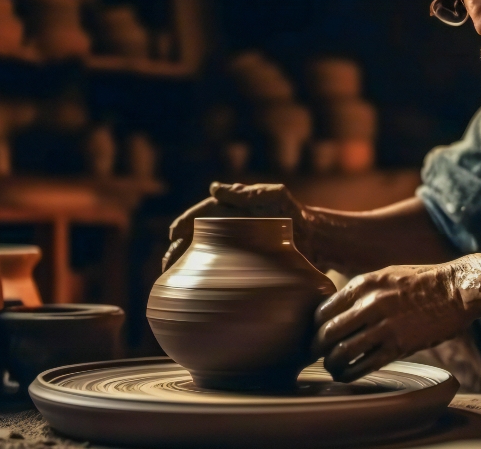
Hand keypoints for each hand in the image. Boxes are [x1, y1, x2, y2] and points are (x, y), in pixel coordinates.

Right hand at [163, 182, 305, 270]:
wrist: (314, 237)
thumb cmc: (293, 212)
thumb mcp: (274, 196)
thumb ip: (246, 193)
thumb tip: (213, 188)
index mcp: (230, 210)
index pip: (201, 215)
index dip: (184, 223)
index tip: (173, 234)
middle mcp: (227, 228)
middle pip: (195, 238)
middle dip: (177, 249)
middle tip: (166, 264)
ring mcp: (233, 248)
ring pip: (202, 257)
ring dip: (185, 266)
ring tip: (172, 279)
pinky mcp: (241, 267)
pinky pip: (218, 273)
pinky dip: (204, 281)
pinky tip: (194, 291)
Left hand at [313, 263, 473, 382]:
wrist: (455, 290)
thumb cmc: (423, 282)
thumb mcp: (386, 275)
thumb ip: (362, 291)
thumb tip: (339, 308)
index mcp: (364, 284)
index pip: (323, 310)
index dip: (314, 327)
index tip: (316, 334)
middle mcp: (370, 304)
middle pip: (327, 333)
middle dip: (316, 349)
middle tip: (316, 355)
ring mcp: (384, 326)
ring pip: (342, 352)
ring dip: (331, 364)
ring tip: (332, 368)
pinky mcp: (399, 345)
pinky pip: (364, 365)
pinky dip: (350, 374)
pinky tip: (346, 376)